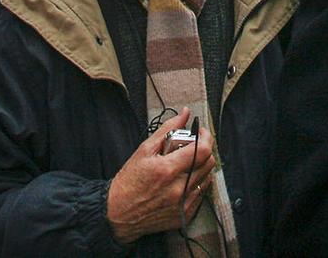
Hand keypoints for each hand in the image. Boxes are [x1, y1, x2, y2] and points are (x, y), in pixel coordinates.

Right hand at [106, 109, 214, 244]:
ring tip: (185, 164)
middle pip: (209, 163)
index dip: (206, 137)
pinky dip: (197, 183)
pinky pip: (202, 194)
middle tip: (191, 146)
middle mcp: (178, 188)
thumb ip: (167, 130)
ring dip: (201, 166)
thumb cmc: (128, 182)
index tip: (200, 133)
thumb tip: (184, 114)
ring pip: (208, 177)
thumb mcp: (144, 150)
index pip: (203, 150)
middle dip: (204, 150)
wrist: (118, 213)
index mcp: (167, 170)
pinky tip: (183, 180)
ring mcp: (183, 204)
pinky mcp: (185, 215)